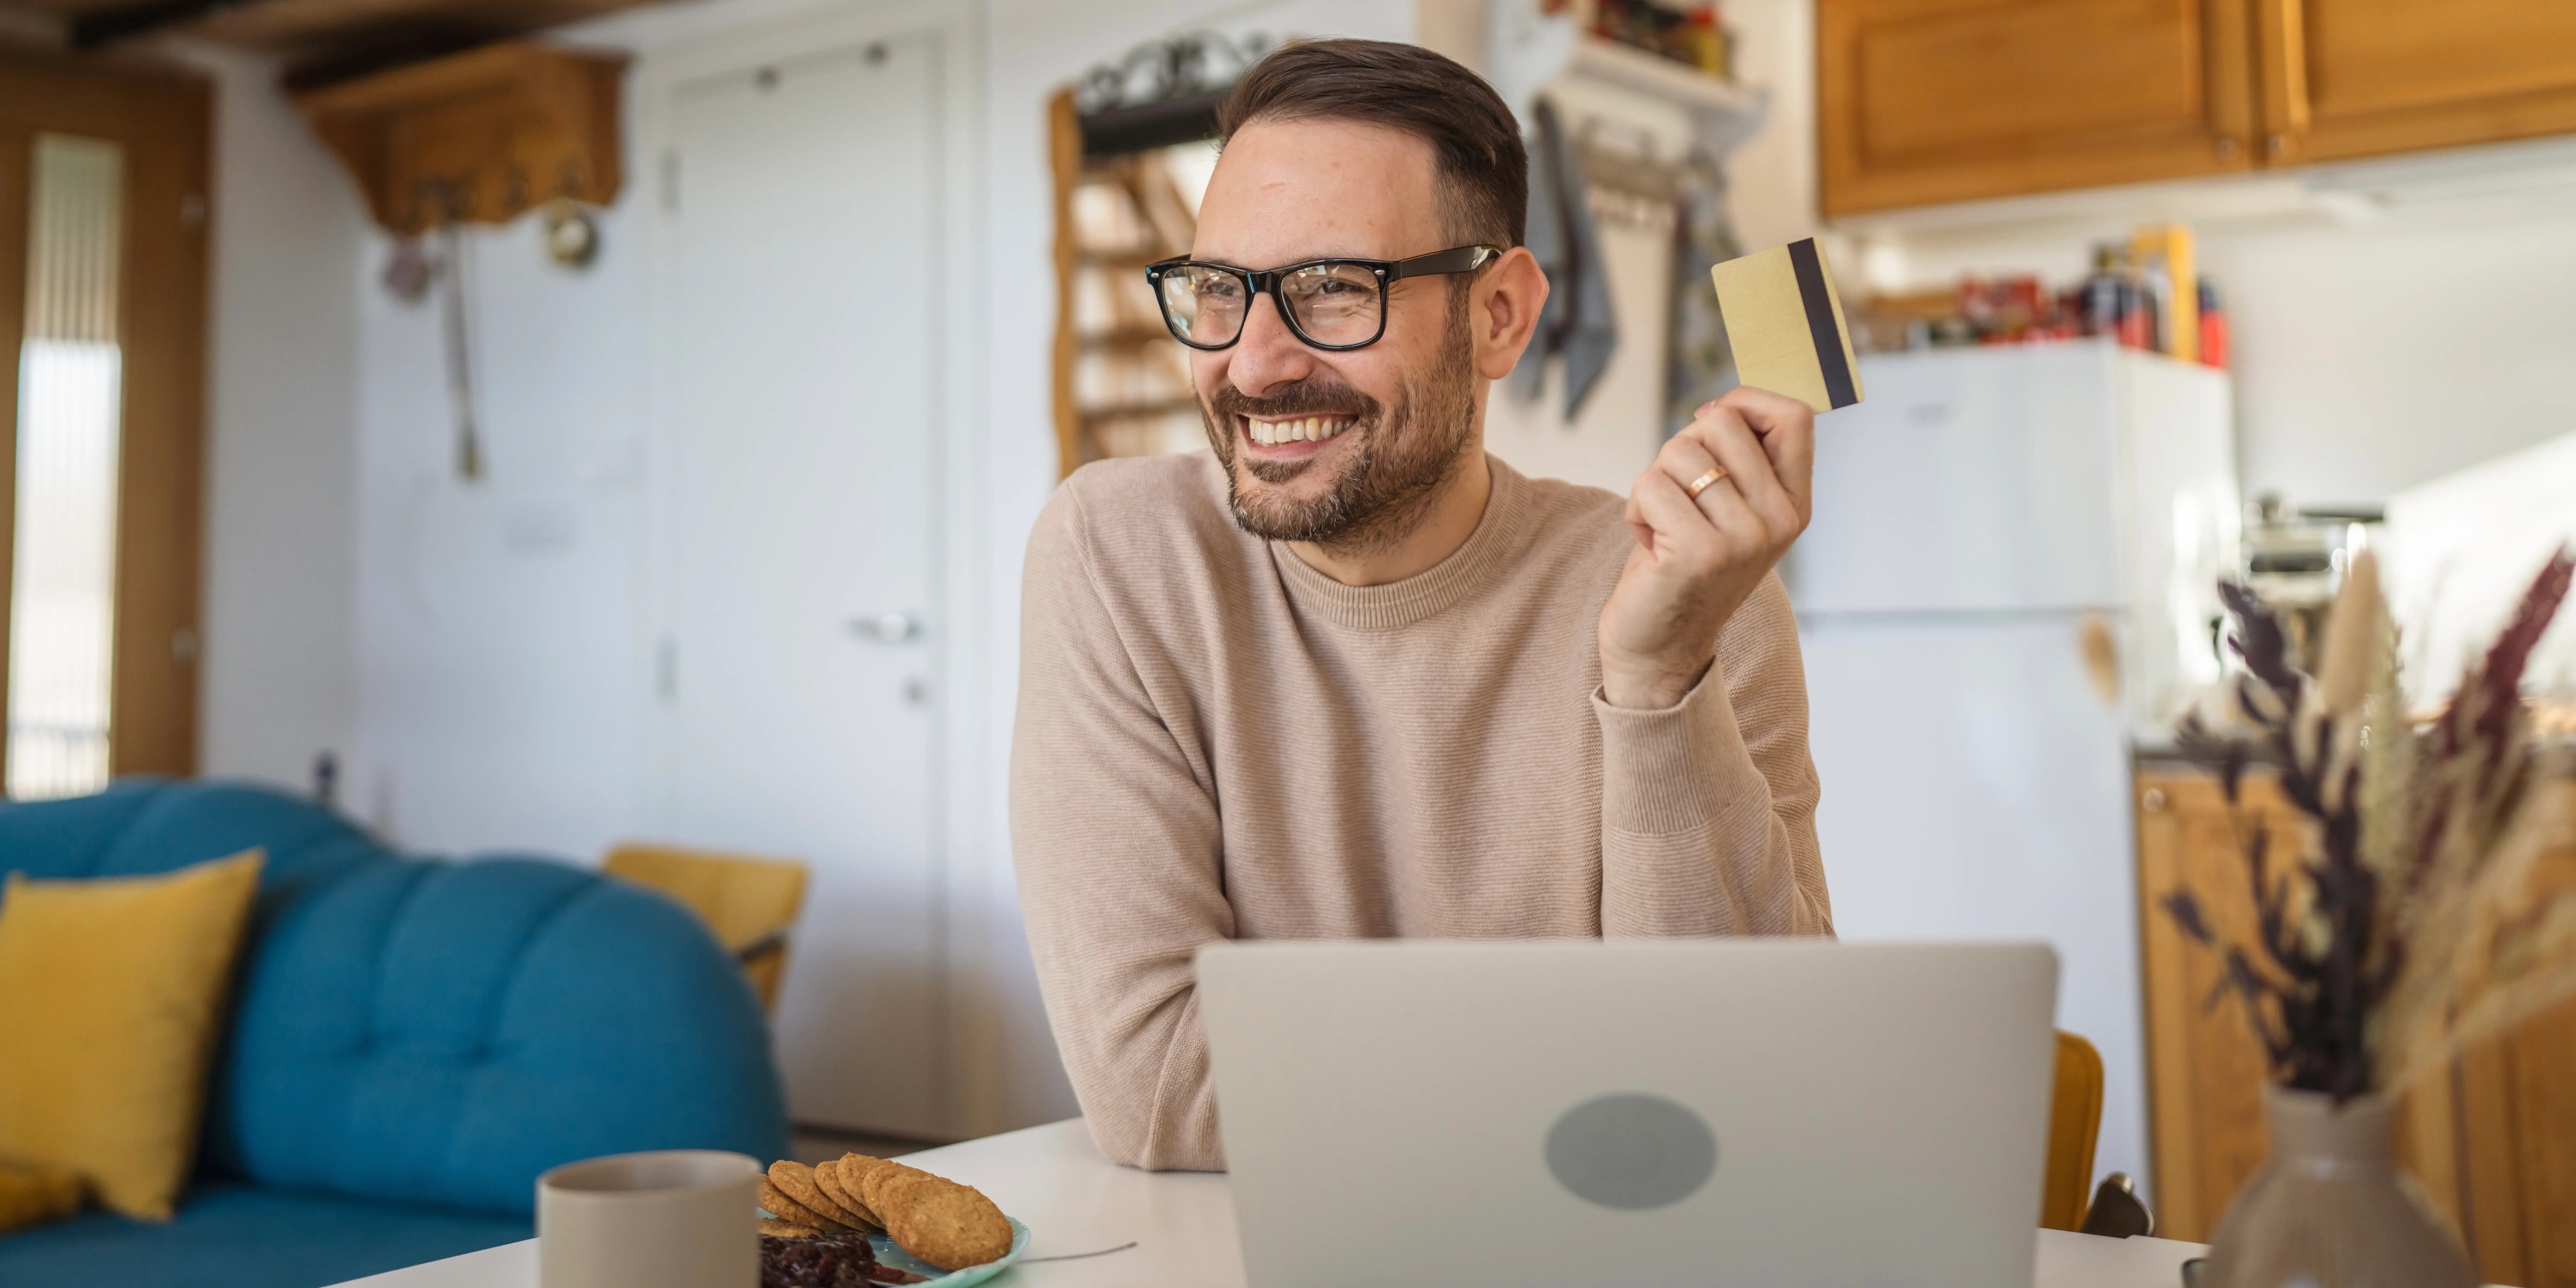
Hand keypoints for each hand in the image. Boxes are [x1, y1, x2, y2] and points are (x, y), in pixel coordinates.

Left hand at [1597, 387, 1814, 708]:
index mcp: (1794, 504)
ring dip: (1654, 483)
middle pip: (1722, 422)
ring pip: (1678, 452)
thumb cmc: (1684, 564)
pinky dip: (1635, 509)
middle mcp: (1778, 520)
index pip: (1794, 415)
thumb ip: (1740, 460)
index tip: (1710, 422)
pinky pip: (1649, 485)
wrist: (1661, 647)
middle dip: (1683, 447)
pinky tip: (1649, 544)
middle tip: (1679, 496)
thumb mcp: (1730, 509)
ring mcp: (1742, 538)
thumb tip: (1721, 405)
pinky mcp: (1697, 553)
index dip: (1745, 401)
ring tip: (1664, 526)